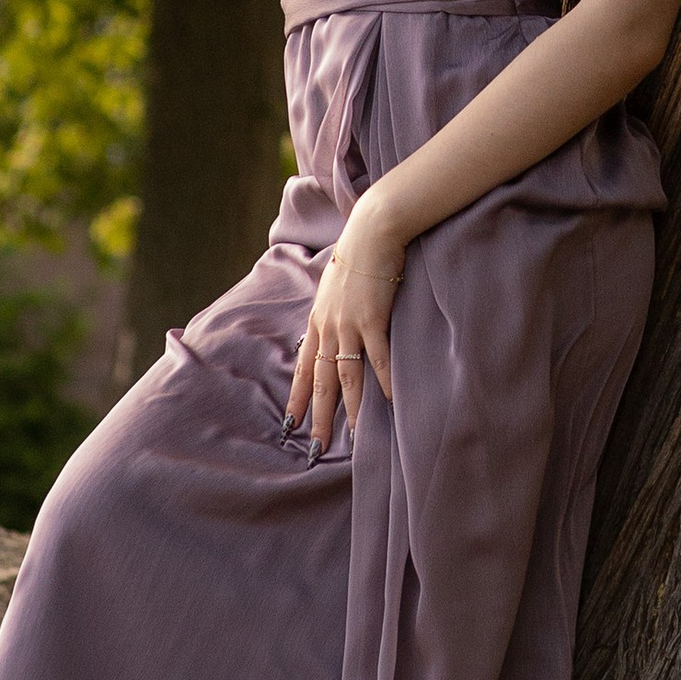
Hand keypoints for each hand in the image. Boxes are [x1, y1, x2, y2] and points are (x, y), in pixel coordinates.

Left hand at [288, 208, 405, 451]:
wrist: (371, 233)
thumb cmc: (356, 257)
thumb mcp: (333, 288)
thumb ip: (331, 314)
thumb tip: (330, 333)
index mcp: (318, 322)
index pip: (304, 369)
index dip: (298, 398)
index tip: (291, 424)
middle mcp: (329, 328)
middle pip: (322, 381)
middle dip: (318, 416)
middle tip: (315, 446)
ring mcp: (350, 325)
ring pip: (347, 376)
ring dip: (348, 408)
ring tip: (349, 435)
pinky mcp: (373, 320)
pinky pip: (379, 358)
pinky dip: (384, 381)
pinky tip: (389, 401)